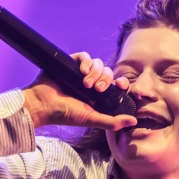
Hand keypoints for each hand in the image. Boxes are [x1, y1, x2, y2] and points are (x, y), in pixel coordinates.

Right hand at [22, 52, 136, 130]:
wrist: (44, 105)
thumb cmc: (66, 114)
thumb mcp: (92, 119)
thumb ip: (112, 122)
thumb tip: (134, 121)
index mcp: (98, 95)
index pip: (116, 84)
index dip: (121, 83)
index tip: (120, 85)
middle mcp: (91, 82)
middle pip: (108, 73)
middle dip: (105, 79)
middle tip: (97, 89)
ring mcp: (80, 73)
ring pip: (98, 63)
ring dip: (95, 72)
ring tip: (86, 83)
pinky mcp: (71, 63)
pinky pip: (85, 56)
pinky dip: (86, 62)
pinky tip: (82, 71)